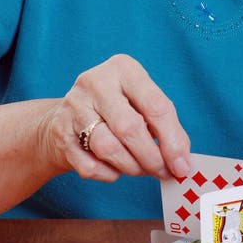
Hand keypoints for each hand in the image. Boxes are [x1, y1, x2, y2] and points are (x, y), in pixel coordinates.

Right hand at [39, 54, 190, 183]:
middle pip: (129, 128)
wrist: (67, 116)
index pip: (155, 106)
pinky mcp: (59, 132)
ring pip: (108, 148)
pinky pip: (89, 166)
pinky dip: (108, 174)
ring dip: (131, 167)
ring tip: (141, 169)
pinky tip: (114, 168)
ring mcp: (73, 106)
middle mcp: (96, 82)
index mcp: (124, 69)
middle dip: (151, 157)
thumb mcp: (141, 104)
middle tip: (163, 172)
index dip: (172, 141)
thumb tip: (183, 162)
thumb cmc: (117, 109)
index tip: (182, 165)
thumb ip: (165, 127)